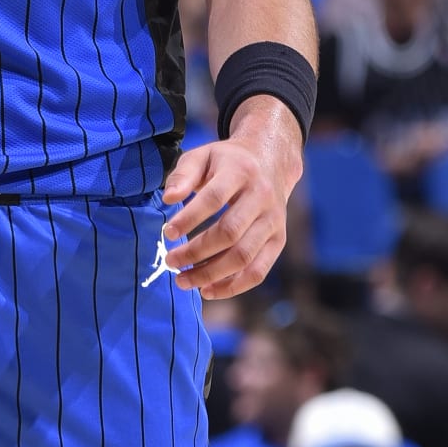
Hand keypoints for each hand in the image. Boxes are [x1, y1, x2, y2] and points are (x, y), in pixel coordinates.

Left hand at [158, 117, 298, 302]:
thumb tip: (169, 198)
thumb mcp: (203, 156)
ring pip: (243, 256)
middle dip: (196, 252)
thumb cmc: (227, 162)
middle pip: (230, 233)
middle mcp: (262, 198)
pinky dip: (233, 287)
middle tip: (170, 261)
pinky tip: (207, 290)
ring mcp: (273, 222)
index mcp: (241, 172)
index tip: (168, 234)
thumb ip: (183, 175)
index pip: (214, 199)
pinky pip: (258, 271)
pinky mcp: (279, 240)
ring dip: (211, 274)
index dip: (190, 219)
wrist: (271, 162)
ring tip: (183, 280)